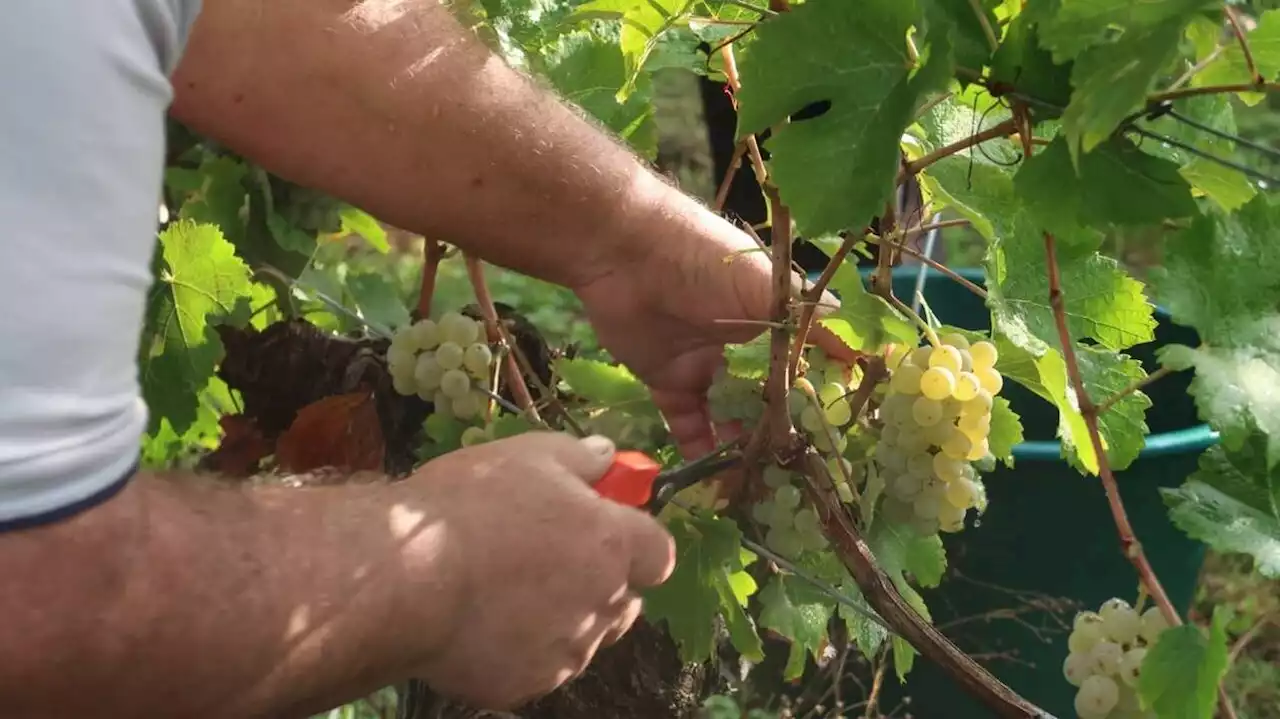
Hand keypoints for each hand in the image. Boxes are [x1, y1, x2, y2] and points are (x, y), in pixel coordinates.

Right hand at [407, 431, 674, 709]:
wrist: (403, 577)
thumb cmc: (468, 506)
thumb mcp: (528, 454)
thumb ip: (580, 456)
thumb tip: (608, 455)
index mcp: (611, 546)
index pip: (660, 555)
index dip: (636, 541)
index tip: (605, 526)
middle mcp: (600, 605)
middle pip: (624, 601)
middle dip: (600, 583)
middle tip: (549, 557)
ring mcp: (565, 652)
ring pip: (582, 638)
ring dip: (561, 617)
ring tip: (504, 588)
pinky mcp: (525, 686)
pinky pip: (538, 667)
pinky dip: (521, 649)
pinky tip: (482, 621)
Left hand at [574, 196, 850, 458]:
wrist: (623, 254)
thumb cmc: (703, 261)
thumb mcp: (764, 285)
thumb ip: (806, 318)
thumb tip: (861, 344)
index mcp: (771, 318)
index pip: (807, 363)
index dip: (822, 395)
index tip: (843, 433)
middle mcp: (743, 345)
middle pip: (769, 398)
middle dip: (784, 432)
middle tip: (802, 474)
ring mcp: (706, 365)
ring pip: (731, 417)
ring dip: (745, 448)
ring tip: (763, 485)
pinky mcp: (668, 382)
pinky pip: (688, 424)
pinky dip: (701, 451)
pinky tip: (718, 479)